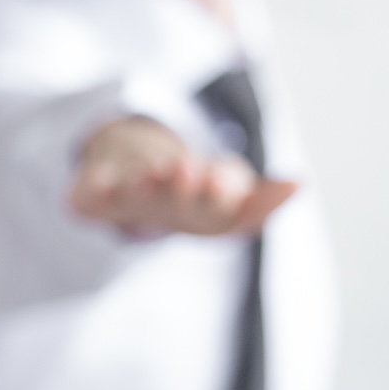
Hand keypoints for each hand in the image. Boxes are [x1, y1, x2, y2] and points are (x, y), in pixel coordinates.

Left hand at [70, 116, 296, 237]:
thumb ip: (255, 190)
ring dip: (151, 188)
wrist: (115, 189)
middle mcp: (167, 218)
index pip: (231, 219)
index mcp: (204, 218)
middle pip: (184, 210)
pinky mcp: (90, 201)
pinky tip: (104, 180)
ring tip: (162, 169)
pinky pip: (92, 199)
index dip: (247, 205)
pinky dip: (99, 189)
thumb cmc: (181, 190)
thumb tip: (299, 184)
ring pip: (141, 203)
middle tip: (195, 171)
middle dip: (191, 192)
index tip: (257, 180)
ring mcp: (127, 210)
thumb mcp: (223, 186)